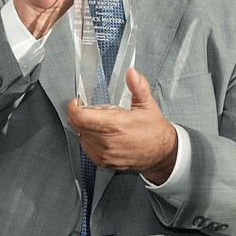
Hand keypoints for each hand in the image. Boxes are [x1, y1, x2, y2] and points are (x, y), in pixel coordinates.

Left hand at [67, 69, 178, 183]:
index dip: (74, 108)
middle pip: (77, 126)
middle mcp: (107, 142)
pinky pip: (86, 147)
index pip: (81, 117)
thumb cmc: (153, 131)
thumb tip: (132, 73)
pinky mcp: (102, 162)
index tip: (76, 102)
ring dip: (85, 127)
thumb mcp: (147, 105)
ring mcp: (104, 154)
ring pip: (80, 136)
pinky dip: (89, 138)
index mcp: (115, 125)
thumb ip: (138, 87)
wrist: (160, 153)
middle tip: (90, 110)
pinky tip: (101, 134)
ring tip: (100, 123)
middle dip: (79, 115)